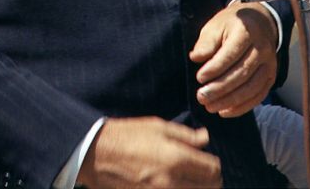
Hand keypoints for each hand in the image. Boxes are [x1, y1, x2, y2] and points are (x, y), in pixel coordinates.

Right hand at [78, 117, 220, 187]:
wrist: (96, 154)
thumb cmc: (125, 135)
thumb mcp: (155, 126)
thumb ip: (184, 135)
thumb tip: (205, 138)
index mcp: (176, 158)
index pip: (213, 169)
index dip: (213, 165)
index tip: (206, 161)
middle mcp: (174, 181)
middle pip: (210, 188)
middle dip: (210, 180)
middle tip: (200, 172)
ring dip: (197, 188)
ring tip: (188, 180)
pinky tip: (174, 184)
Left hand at [190, 2, 276, 116]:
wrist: (259, 22)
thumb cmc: (231, 25)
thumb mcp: (216, 25)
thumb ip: (207, 42)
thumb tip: (196, 58)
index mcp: (246, 32)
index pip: (230, 54)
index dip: (215, 68)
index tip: (199, 77)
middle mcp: (262, 50)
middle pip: (241, 74)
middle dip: (220, 88)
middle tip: (201, 97)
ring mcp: (270, 65)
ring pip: (251, 88)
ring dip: (230, 101)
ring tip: (210, 106)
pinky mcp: (271, 77)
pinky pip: (258, 96)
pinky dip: (242, 106)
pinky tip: (226, 111)